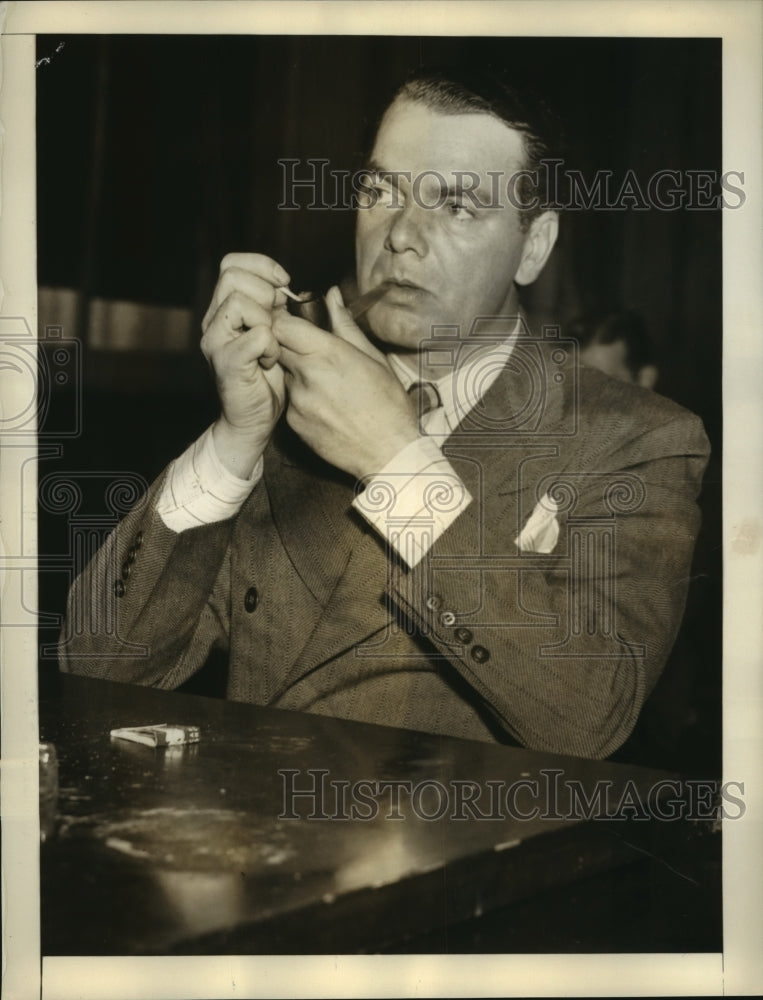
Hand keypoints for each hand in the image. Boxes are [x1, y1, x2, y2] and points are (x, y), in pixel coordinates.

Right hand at [200, 253, 290, 477]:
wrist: (253, 420)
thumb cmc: (267, 378)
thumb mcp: (274, 333)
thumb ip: (274, 306)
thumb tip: (286, 284)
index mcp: (223, 310)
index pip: (231, 264)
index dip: (261, 265)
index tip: (284, 283)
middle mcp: (213, 322)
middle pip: (232, 277)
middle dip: (265, 291)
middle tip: (277, 318)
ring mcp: (216, 343)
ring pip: (238, 303)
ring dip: (267, 320)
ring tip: (273, 344)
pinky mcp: (228, 364)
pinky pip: (255, 336)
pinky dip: (270, 347)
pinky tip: (271, 362)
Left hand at [273, 286, 420, 480]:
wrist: (388, 455)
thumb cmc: (389, 406)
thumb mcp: (374, 359)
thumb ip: (346, 326)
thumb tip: (332, 296)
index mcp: (329, 355)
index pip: (283, 325)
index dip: (284, 320)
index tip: (294, 322)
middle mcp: (307, 376)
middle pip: (277, 346)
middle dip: (288, 343)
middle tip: (311, 351)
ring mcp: (297, 402)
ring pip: (284, 374)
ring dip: (297, 372)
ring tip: (327, 385)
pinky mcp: (293, 423)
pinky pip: (290, 400)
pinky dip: (301, 397)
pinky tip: (325, 406)